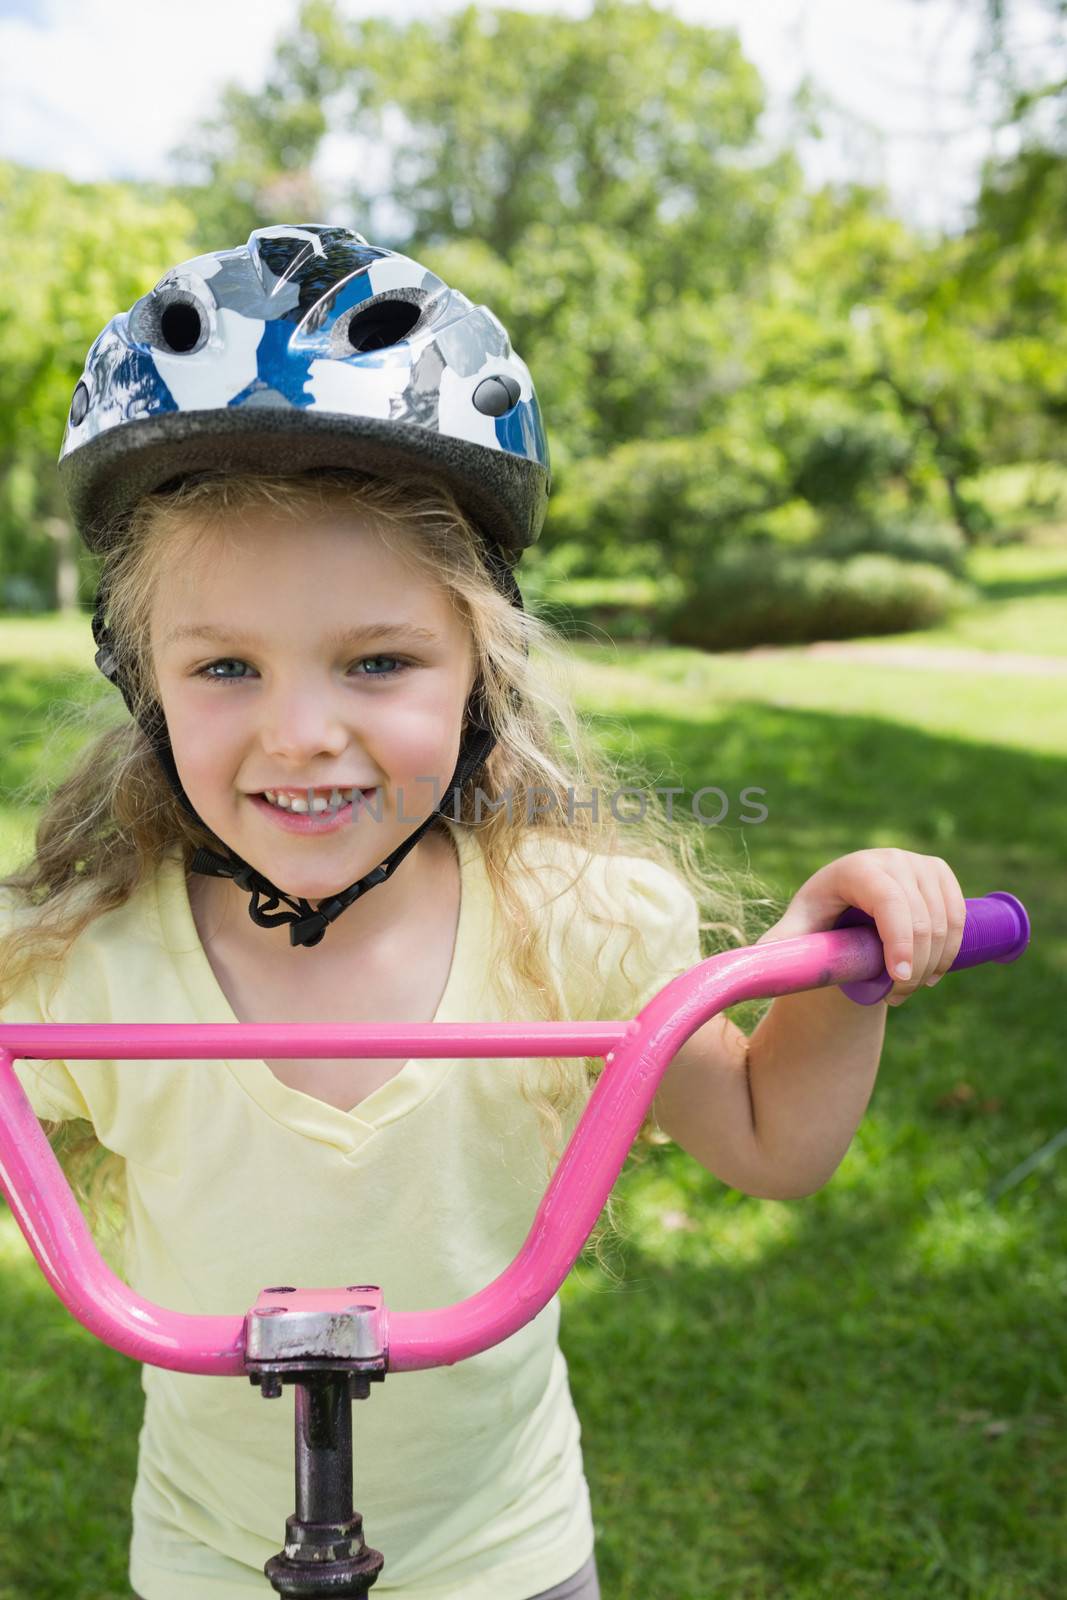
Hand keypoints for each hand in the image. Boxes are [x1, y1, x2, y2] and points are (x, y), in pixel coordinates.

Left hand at [755, 848, 967, 1005]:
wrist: (846, 904)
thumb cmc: (818, 919)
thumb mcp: (798, 932)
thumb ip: (780, 946)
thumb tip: (755, 963)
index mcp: (855, 868)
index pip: (889, 902)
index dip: (899, 941)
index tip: (897, 979)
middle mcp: (891, 859)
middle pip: (922, 918)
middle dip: (914, 966)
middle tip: (897, 996)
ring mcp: (919, 864)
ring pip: (946, 921)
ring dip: (933, 963)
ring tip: (908, 987)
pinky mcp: (939, 873)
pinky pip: (959, 916)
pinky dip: (951, 949)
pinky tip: (931, 971)